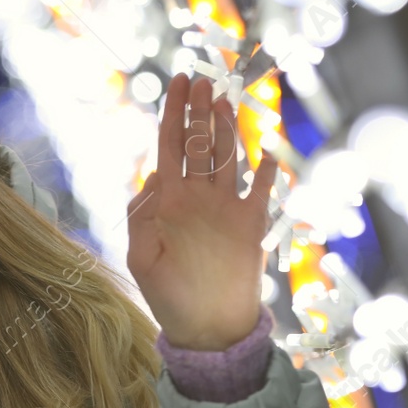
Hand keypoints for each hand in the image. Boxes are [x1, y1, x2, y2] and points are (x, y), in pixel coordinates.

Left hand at [126, 72, 270, 349]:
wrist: (208, 329)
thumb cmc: (170, 299)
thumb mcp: (143, 260)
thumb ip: (142, 218)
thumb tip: (153, 176)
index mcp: (169, 202)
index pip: (169, 146)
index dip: (172, 113)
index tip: (178, 82)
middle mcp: (198, 198)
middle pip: (198, 142)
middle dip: (198, 109)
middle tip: (201, 78)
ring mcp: (225, 207)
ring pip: (226, 156)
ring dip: (226, 126)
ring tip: (225, 96)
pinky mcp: (251, 222)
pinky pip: (260, 187)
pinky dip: (265, 168)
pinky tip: (265, 147)